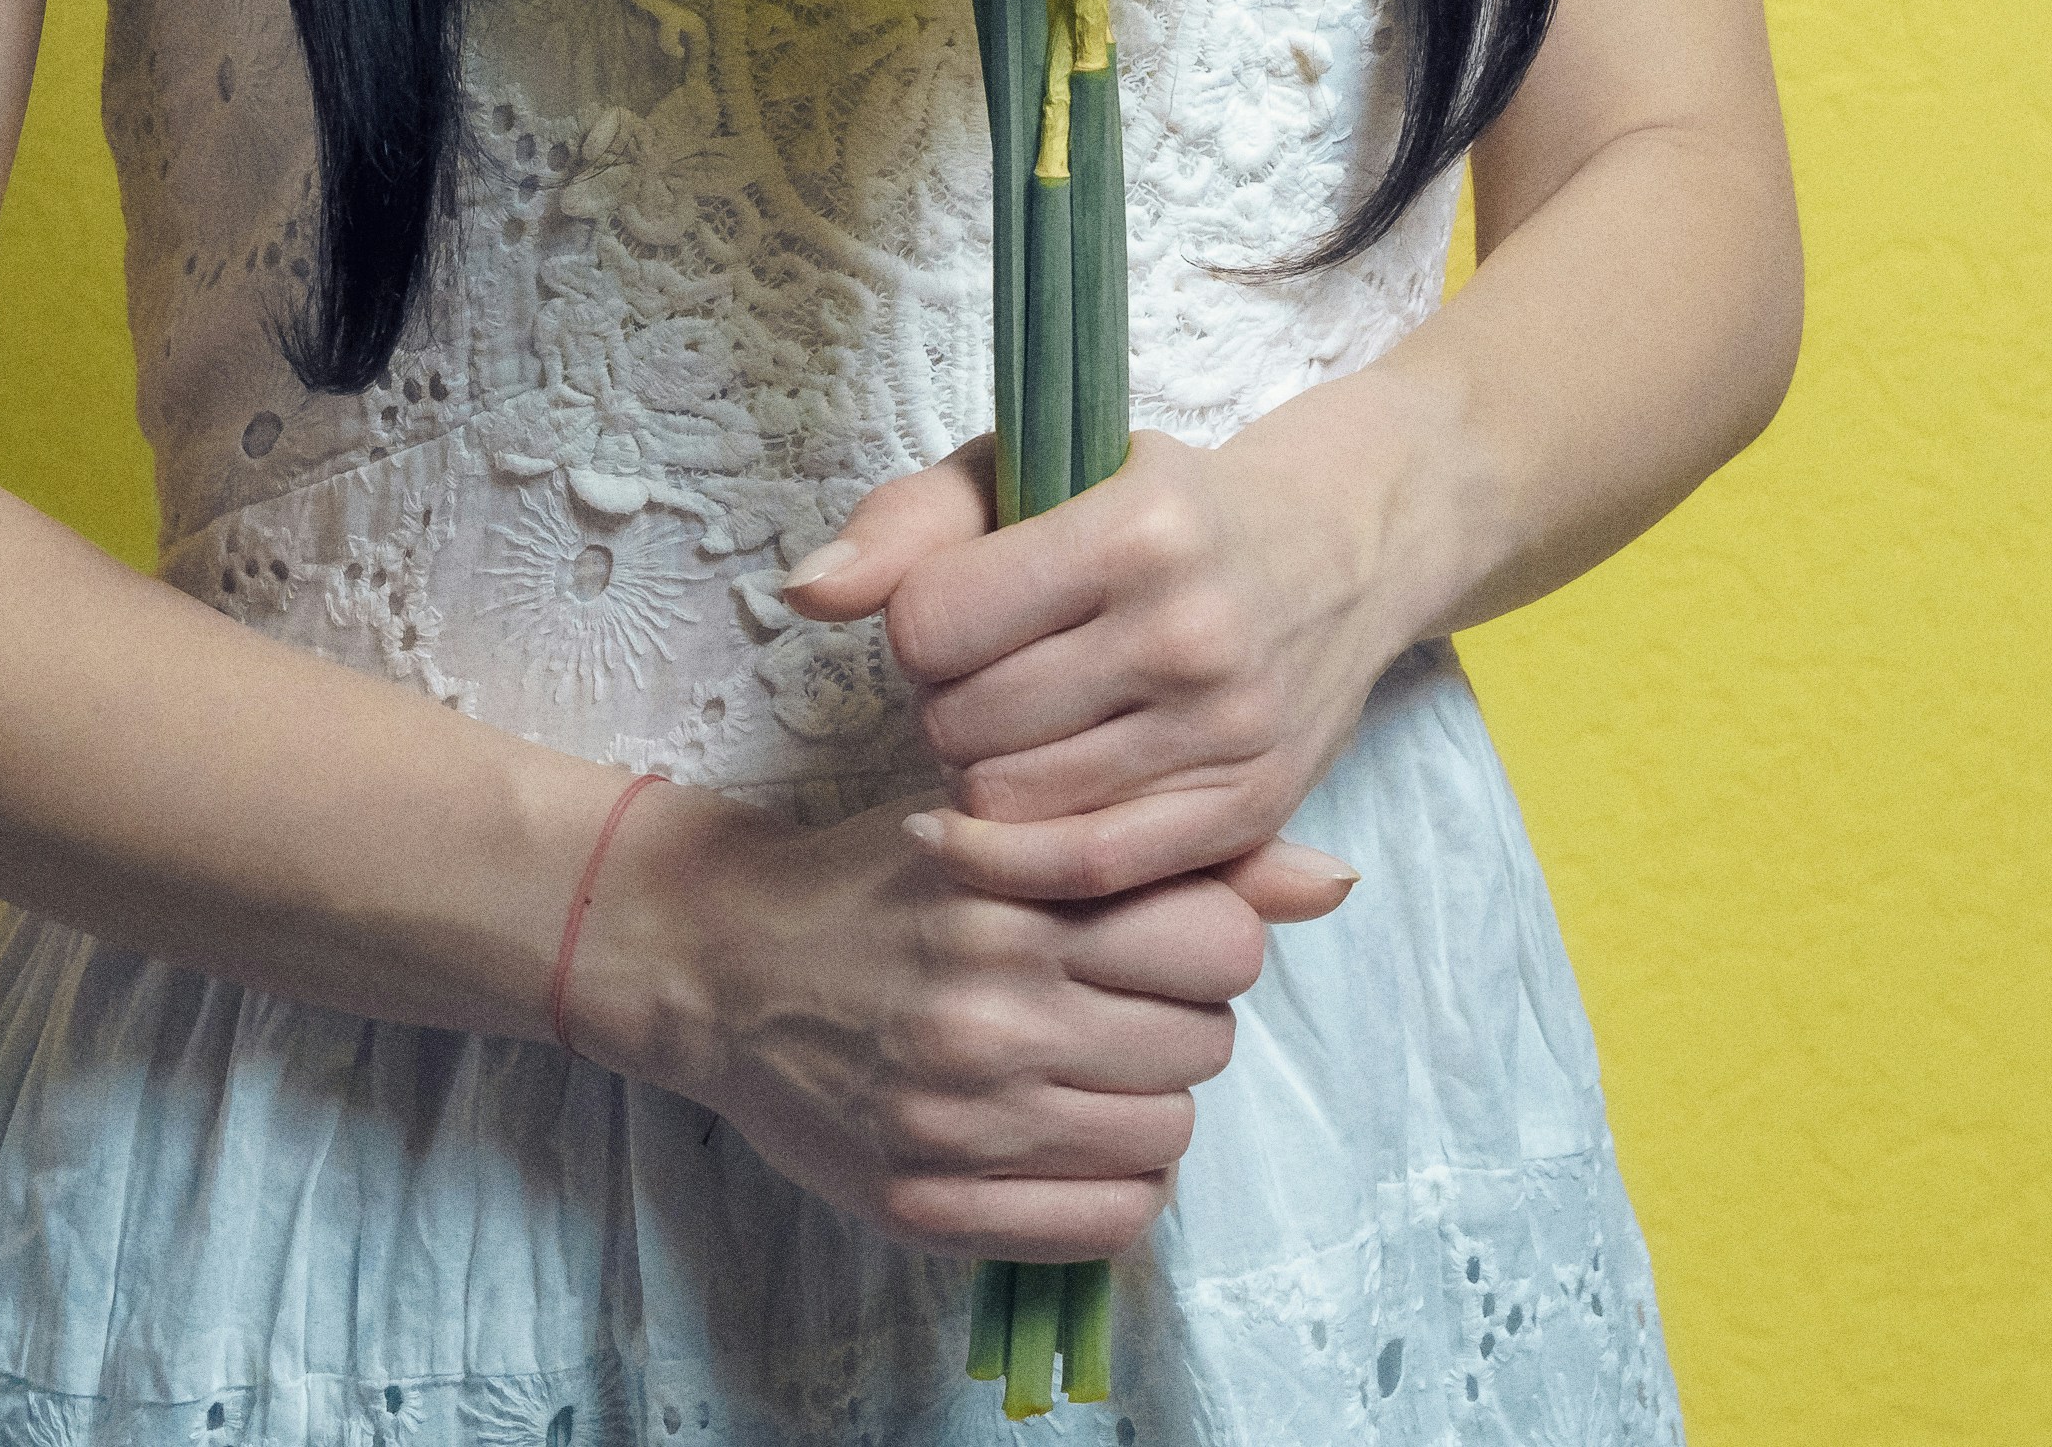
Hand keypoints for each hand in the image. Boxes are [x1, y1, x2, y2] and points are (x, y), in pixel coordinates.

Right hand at [582, 784, 1339, 1259]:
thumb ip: (1162, 852)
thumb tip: (1332, 878)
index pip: (1220, 940)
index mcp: (1015, 899)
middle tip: (1117, 1004)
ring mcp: (957, 1117)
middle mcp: (991, 1009)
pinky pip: (1106, 1220)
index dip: (1211, 938)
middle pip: (1204, 1043)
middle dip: (1181, 1022)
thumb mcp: (1006, 830)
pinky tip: (1069, 1138)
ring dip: (1147, 1106)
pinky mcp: (925, 1200)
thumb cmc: (875, 881)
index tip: (1159, 937)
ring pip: (1166, 1137)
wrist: (718, 963)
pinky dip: (1112, 1186)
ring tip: (1087, 1069)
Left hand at [783, 431, 1404, 908]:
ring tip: (1015, 726)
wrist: (1338, 551)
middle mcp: (1191, 629)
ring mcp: (1227, 727)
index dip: (916, 623)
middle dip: (945, 703)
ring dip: (981, 774)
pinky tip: (989, 825)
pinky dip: (1015, 858)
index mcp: (1139, 527)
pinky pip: (1085, 870)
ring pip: (1010, 803)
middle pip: (964, 721)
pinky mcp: (1250, 806)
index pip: (932, 621)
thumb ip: (910, 521)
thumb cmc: (1158, 509)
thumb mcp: (1038, 470)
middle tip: (984, 675)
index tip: (952, 609)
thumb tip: (807, 594)